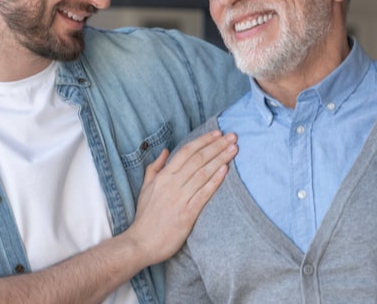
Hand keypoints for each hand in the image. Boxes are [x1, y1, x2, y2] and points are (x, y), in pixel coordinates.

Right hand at [124, 131, 237, 263]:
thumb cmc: (145, 216)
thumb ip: (155, 167)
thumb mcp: (146, 187)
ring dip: (220, 159)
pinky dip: (215, 181)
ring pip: (203, 173)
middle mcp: (172, 184)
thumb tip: (165, 150)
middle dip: (217, 146)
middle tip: (232, 136)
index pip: (186, 152)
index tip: (217, 133)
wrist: (142, 242)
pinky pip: (204, 193)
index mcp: (163, 176)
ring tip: (234, 149)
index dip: (203, 141)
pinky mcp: (187, 213)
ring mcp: (180, 198)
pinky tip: (226, 170)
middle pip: (198, 159)